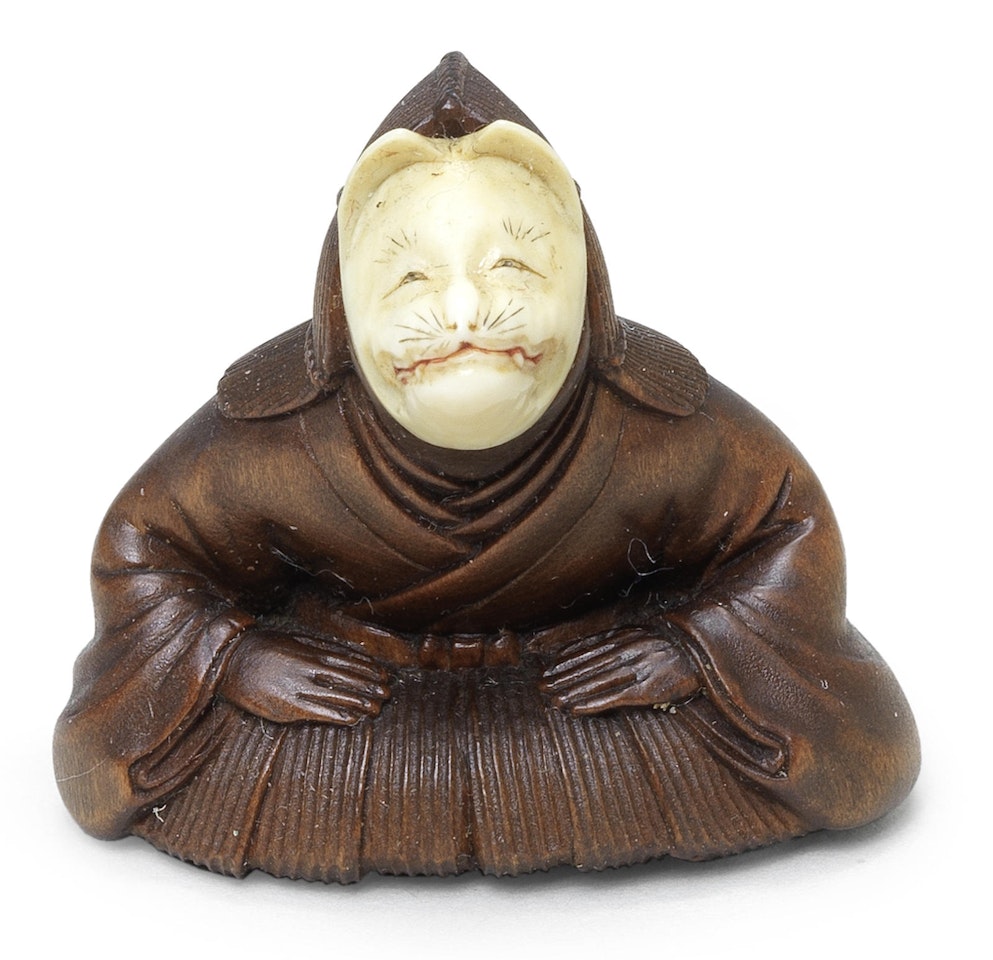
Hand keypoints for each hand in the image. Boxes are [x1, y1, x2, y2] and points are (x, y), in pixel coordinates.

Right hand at [219, 629, 390, 725]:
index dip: (369, 670)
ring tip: (378, 708)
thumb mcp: (294, 640)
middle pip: (346, 680)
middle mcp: (306, 670)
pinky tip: (353, 719)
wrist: (229, 662)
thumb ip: (320, 647)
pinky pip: (316, 713)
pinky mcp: (285, 708)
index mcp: (309, 652)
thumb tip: (349, 655)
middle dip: (370, 687)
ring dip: (359, 703)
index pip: (347, 661)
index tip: (385, 675)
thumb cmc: (265, 648)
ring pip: (335, 697)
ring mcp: (296, 690)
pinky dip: (336, 716)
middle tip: (388, 693)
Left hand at [540, 627, 699, 715]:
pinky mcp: (646, 689)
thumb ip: (617, 640)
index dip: (565, 661)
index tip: (547, 670)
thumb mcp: (643, 633)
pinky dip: (591, 703)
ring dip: (571, 692)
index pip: (587, 650)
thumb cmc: (673, 644)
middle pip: (587, 666)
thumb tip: (589, 648)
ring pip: (595, 682)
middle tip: (541, 688)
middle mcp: (626, 650)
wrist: (705, 649)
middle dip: (562, 678)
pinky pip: (612, 698)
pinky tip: (575, 709)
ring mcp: (635, 669)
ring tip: (552, 701)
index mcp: (624, 637)